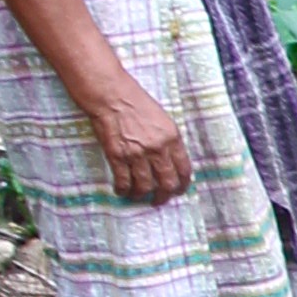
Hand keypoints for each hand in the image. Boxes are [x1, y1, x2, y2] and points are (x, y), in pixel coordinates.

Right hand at [89, 74, 191, 206]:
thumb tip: (171, 162)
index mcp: (172, 138)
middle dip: (164, 196)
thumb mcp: (163, 119)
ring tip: (138, 196)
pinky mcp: (118, 156)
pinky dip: (123, 190)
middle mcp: (157, 148)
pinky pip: (123, 181)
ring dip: (141, 194)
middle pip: (167, 182)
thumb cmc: (136, 103)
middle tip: (159, 200)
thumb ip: (169, 141)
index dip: (182, 184)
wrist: (112, 96)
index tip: (179, 190)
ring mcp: (137, 154)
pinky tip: (122, 190)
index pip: (184, 169)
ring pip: (144, 186)